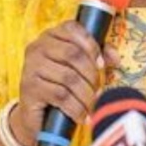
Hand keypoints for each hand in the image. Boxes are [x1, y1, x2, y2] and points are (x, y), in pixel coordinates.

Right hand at [12, 21, 120, 145]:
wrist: (37, 116)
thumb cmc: (60, 86)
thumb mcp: (77, 67)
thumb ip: (96, 56)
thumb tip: (115, 58)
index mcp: (49, 36)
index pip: (72, 29)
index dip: (91, 45)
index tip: (102, 64)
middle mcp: (37, 47)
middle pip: (73, 54)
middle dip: (91, 74)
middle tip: (98, 90)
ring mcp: (30, 67)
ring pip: (69, 77)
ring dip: (86, 95)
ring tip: (93, 106)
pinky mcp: (29, 88)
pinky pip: (61, 96)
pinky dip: (77, 108)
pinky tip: (83, 117)